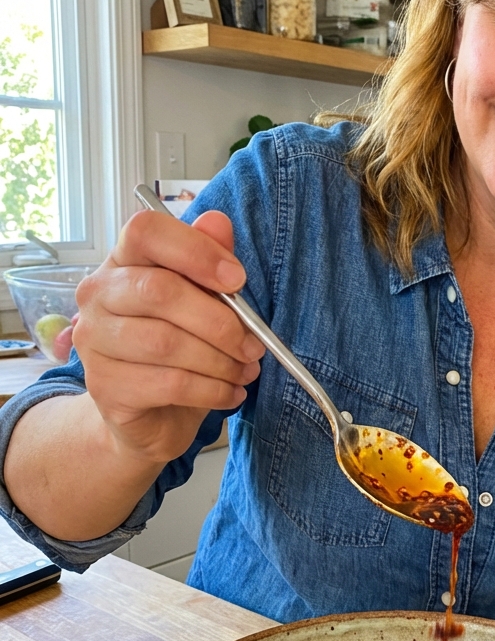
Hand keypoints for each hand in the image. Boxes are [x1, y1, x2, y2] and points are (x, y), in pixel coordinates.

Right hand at [72, 209, 264, 464]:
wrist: (151, 417)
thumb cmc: (178, 352)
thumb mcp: (202, 302)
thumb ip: (209, 260)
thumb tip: (218, 223)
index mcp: (122, 262)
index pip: (145, 232)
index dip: (196, 250)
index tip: (237, 279)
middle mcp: (98, 295)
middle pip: (161, 291)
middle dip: (221, 321)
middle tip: (254, 345)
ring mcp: (94, 341)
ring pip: (166, 343)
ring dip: (220, 361)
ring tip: (245, 370)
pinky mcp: (105, 386)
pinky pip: (169, 384)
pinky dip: (212, 390)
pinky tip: (230, 393)